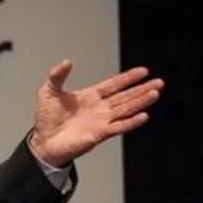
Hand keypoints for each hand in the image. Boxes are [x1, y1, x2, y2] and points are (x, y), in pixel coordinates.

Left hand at [29, 60, 163, 166]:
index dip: (127, 78)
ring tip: (155, 93)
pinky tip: (143, 115)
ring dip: (140, 102)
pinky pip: (119, 127)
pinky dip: (131, 122)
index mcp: (90, 96)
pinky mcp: (100, 134)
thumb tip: (66, 61)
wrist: (43, 140)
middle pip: (125, 97)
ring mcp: (101, 121)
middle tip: (159, 82)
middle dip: (142, 89)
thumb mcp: (49, 91)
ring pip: (126, 110)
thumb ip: (57, 76)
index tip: (144, 71)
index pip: (113, 85)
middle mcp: (99, 108)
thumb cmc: (46, 118)